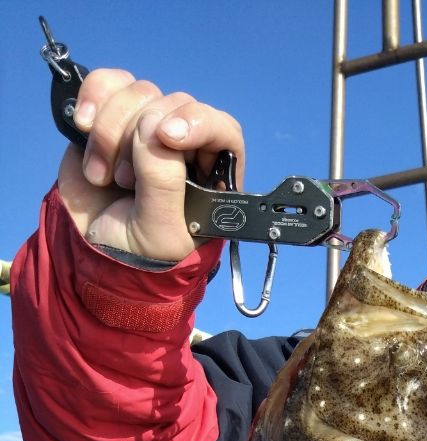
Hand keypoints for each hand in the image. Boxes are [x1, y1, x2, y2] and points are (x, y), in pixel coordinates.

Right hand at [57, 68, 244, 262]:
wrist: (91, 250)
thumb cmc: (139, 251)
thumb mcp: (160, 231)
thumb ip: (164, 181)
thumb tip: (152, 126)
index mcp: (213, 177)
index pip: (222, 129)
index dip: (197, 121)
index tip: (167, 135)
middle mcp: (186, 147)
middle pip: (175, 104)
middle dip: (140, 138)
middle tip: (125, 181)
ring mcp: (148, 127)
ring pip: (140, 93)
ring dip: (111, 131)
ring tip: (103, 175)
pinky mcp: (113, 115)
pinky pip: (109, 82)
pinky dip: (93, 98)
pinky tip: (82, 127)